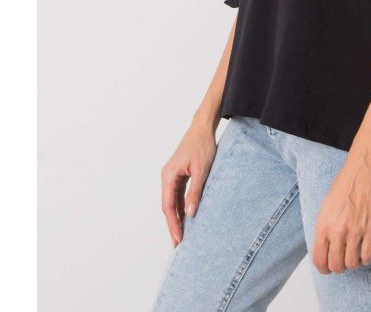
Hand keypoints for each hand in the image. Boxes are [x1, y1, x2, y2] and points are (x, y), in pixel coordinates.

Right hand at [160, 123, 216, 246]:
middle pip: (168, 206)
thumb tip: (190, 214)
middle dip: (173, 224)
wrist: (203, 128)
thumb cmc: (202, 145)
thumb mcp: (202, 170)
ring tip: (182, 234)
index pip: (168, 206)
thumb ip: (195, 192)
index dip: (173, 224)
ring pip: (173, 201)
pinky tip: (186, 217)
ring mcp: (173, 175)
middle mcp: (167, 176)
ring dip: (177, 216)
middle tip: (178, 243)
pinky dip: (181, 206)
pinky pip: (178, 194)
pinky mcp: (180, 174)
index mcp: (168, 176)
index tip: (178, 238)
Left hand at [311, 156, 370, 273]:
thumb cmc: (345, 183)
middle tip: (341, 262)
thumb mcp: (326, 205)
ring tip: (353, 255)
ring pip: (351, 264)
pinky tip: (364, 251)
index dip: (322, 267)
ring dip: (352, 263)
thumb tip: (326, 245)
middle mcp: (337, 231)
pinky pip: (367, 257)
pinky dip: (365, 259)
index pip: (318, 259)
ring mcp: (355, 232)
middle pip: (335, 265)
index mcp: (323, 224)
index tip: (326, 267)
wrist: (364, 170)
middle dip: (337, 267)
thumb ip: (325, 227)